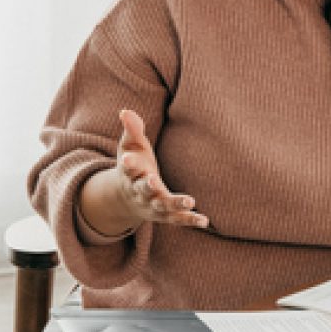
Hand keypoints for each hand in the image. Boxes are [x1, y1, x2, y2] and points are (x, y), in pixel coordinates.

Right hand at [77, 109, 208, 236]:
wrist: (127, 199)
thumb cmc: (134, 166)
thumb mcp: (130, 147)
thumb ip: (132, 130)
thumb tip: (125, 111)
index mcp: (130, 175)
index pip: (128, 169)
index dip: (128, 164)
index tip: (128, 159)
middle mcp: (139, 192)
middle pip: (143, 190)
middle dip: (147, 186)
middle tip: (153, 180)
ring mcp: (152, 205)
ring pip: (162, 207)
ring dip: (175, 204)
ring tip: (190, 201)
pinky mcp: (165, 215)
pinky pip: (177, 219)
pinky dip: (189, 220)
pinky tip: (204, 221)